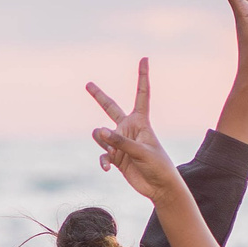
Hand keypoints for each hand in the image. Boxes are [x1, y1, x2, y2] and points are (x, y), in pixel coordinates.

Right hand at [87, 59, 184, 206]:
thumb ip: (120, 141)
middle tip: (88, 84)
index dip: (142, 76)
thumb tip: (99, 131)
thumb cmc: (158, 166)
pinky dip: (103, 160)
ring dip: (104, 142)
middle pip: (110, 108)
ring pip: (101, 134)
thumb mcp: (141, 151)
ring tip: (113, 153)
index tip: (144, 58)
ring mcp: (121, 143)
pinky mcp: (116, 158)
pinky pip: (102, 154)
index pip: (142, 94)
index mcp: (141, 121)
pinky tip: (108, 168)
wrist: (159, 187)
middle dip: (99, 96)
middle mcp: (129, 129)